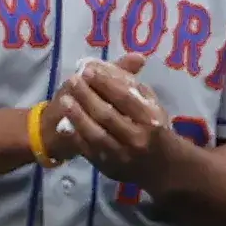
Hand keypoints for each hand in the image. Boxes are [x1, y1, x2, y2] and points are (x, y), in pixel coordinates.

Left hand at [53, 54, 172, 186]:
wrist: (160, 166)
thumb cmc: (154, 127)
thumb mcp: (150, 103)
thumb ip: (135, 83)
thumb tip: (124, 58)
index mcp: (151, 119)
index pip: (125, 97)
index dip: (105, 82)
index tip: (89, 68)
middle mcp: (137, 138)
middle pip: (107, 114)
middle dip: (87, 95)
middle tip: (73, 79)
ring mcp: (122, 155)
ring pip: (95, 133)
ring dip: (77, 115)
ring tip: (65, 99)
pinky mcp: (109, 167)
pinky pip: (88, 149)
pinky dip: (76, 134)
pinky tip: (66, 122)